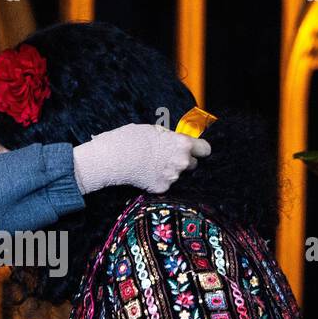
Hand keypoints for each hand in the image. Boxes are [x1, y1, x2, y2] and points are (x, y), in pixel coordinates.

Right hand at [71, 122, 211, 194]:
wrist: (112, 158)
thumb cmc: (129, 138)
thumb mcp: (153, 130)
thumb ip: (169, 138)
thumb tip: (174, 141)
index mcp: (182, 143)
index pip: (205, 149)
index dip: (199, 149)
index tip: (195, 150)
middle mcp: (181, 161)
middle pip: (193, 164)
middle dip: (184, 161)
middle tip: (168, 158)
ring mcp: (172, 177)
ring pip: (178, 175)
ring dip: (170, 171)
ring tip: (152, 165)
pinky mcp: (161, 188)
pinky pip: (165, 184)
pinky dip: (158, 181)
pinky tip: (146, 174)